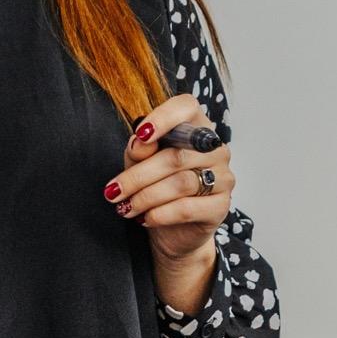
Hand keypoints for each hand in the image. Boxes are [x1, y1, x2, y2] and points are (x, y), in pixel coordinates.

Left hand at [110, 91, 233, 271]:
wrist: (173, 229)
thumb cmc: (156, 186)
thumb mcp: (139, 163)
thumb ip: (139, 149)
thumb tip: (140, 142)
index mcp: (195, 127)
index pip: (187, 107)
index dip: (164, 118)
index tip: (140, 136)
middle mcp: (215, 149)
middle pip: (176, 155)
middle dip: (138, 175)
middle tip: (114, 191)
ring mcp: (223, 177)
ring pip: (181, 183)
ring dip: (146, 197)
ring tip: (126, 207)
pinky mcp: (221, 206)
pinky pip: (187, 208)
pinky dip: (160, 214)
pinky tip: (146, 218)